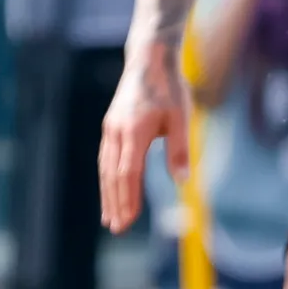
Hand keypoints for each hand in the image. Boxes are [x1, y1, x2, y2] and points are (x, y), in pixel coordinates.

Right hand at [98, 43, 188, 231]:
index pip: (128, 173)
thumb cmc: (169, 88)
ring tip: (109, 217)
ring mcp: (110, 128)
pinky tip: (110, 190)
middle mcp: (116, 131)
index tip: (129, 221)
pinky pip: (105, 158)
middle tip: (117, 229)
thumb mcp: (182, 118)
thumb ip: (180, 150)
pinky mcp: (110, 125)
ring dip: (107, 194)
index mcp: (134, 131)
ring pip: (105, 168)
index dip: (128, 199)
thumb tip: (182, 182)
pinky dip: (106, 179)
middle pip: (112, 175)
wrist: (148, 59)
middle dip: (115, 204)